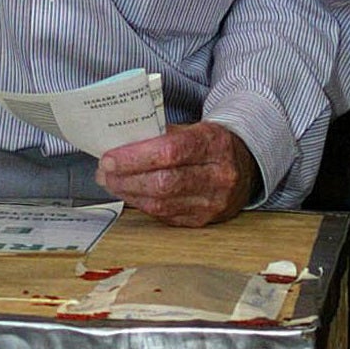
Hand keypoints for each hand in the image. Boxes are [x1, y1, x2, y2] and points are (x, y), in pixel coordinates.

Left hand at [95, 121, 259, 226]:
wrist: (245, 166)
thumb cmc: (210, 144)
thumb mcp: (193, 128)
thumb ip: (160, 135)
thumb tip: (120, 144)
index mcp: (215, 144)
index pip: (171, 152)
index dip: (136, 157)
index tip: (110, 157)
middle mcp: (219, 176)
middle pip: (164, 182)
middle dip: (127, 178)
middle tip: (104, 171)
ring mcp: (213, 202)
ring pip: (161, 203)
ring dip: (129, 193)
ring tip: (111, 182)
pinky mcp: (203, 220)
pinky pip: (164, 215)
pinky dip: (141, 204)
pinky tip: (129, 193)